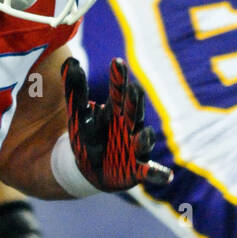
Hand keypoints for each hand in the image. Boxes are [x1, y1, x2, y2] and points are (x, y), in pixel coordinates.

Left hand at [62, 57, 171, 191]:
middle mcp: (130, 127)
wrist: (85, 169)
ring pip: (143, 141)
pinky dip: (158, 174)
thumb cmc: (87, 136)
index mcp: (117, 111)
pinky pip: (149, 172)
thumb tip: (70, 61)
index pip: (119, 92)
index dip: (118, 78)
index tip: (116, 62)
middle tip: (133, 90)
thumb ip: (75, 90)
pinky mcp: (136, 170)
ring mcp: (135, 148)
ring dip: (145, 139)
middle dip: (134, 103)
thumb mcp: (77, 114)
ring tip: (144, 135)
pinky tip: (166, 176)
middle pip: (134, 113)